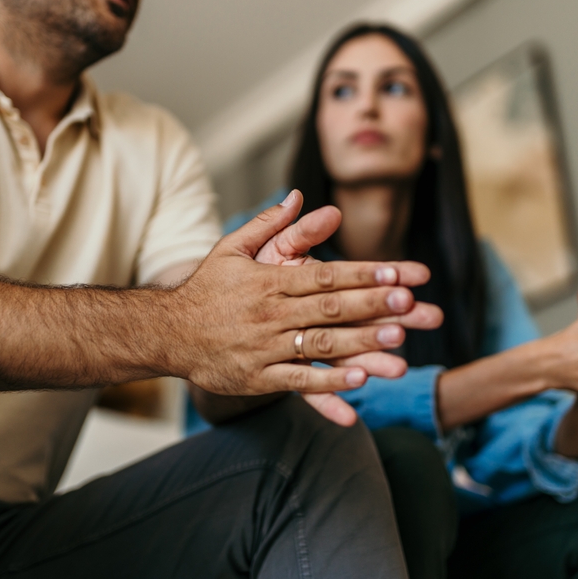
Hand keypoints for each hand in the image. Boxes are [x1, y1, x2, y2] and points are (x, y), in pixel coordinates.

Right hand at [176, 190, 441, 425]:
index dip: (363, 275)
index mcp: (269, 281)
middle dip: (373, 305)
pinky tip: (358, 382)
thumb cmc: (206, 289)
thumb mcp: (232, 248)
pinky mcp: (258, 377)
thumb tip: (298, 195)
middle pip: (330, 308)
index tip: (397, 273)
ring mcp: (265, 347)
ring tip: (397, 343)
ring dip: (361, 344)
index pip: (325, 275)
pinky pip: (298, 381)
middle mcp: (270, 313)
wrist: (166, 331)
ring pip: (320, 344)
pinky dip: (328, 383)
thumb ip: (269, 224)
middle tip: (411, 304)